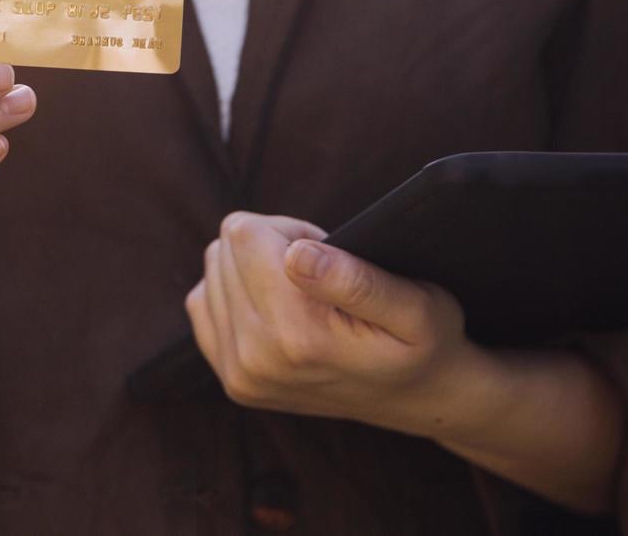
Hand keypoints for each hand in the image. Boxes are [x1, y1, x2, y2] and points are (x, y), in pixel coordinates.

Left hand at [185, 212, 488, 435]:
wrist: (418, 399)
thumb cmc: (424, 342)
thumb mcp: (418, 306)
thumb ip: (355, 278)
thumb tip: (295, 254)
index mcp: (297, 334)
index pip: (244, 233)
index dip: (290, 229)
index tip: (327, 252)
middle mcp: (256, 358)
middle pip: (224, 249)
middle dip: (270, 247)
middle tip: (320, 275)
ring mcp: (239, 374)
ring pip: (213, 270)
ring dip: (254, 270)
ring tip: (305, 295)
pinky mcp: (231, 380)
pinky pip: (204, 302)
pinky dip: (237, 295)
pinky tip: (279, 312)